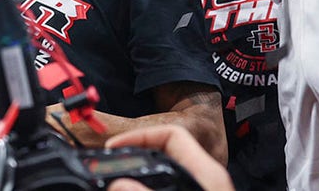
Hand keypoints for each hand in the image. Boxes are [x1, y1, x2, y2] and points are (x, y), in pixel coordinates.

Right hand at [105, 125, 233, 190]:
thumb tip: (118, 184)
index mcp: (207, 172)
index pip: (172, 134)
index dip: (140, 135)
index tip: (115, 146)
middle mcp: (204, 176)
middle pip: (164, 150)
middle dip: (134, 153)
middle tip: (111, 162)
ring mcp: (199, 187)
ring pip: (164, 169)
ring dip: (139, 170)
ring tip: (117, 177)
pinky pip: (165, 184)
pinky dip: (147, 184)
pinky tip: (134, 189)